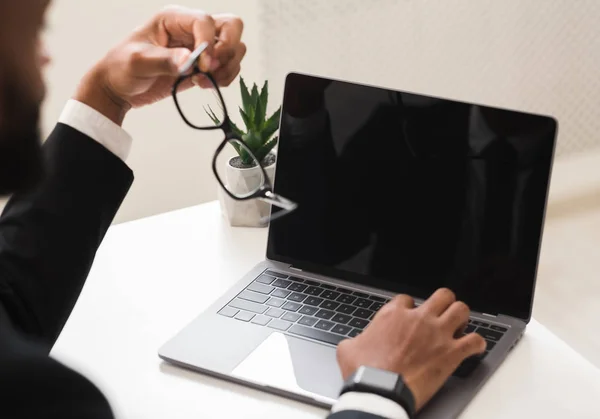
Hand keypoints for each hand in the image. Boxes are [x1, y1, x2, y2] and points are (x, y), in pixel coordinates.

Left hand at [74, 5, 245, 124]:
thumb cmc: (121, 68)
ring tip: (203, 81)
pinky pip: (229, 66)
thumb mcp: (138, 62)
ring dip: (227, 67)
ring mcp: (201, 47)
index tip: (202, 66)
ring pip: (235, 48)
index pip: (206, 21)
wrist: (119, 87)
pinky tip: (203, 84)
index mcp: (174, 19)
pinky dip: (224, 78)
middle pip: (232, 26)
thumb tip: (189, 60)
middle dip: (228, 50)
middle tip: (211, 69)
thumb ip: (165, 60)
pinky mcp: (204, 65)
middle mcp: (191, 29)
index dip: (209, 43)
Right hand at [336, 288, 485, 411]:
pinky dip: (477, 344)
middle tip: (441, 314)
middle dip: (443, 303)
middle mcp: (418, 319)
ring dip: (462, 317)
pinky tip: (474, 347)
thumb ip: (355, 340)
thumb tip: (351, 344)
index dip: (409, 308)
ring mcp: (437, 334)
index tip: (409, 318)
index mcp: (393, 315)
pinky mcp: (451, 353)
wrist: (380, 391)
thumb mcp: (348, 349)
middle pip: (442, 295)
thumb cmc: (365, 372)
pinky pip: (475, 341)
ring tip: (459, 326)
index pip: (407, 299)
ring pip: (461, 309)